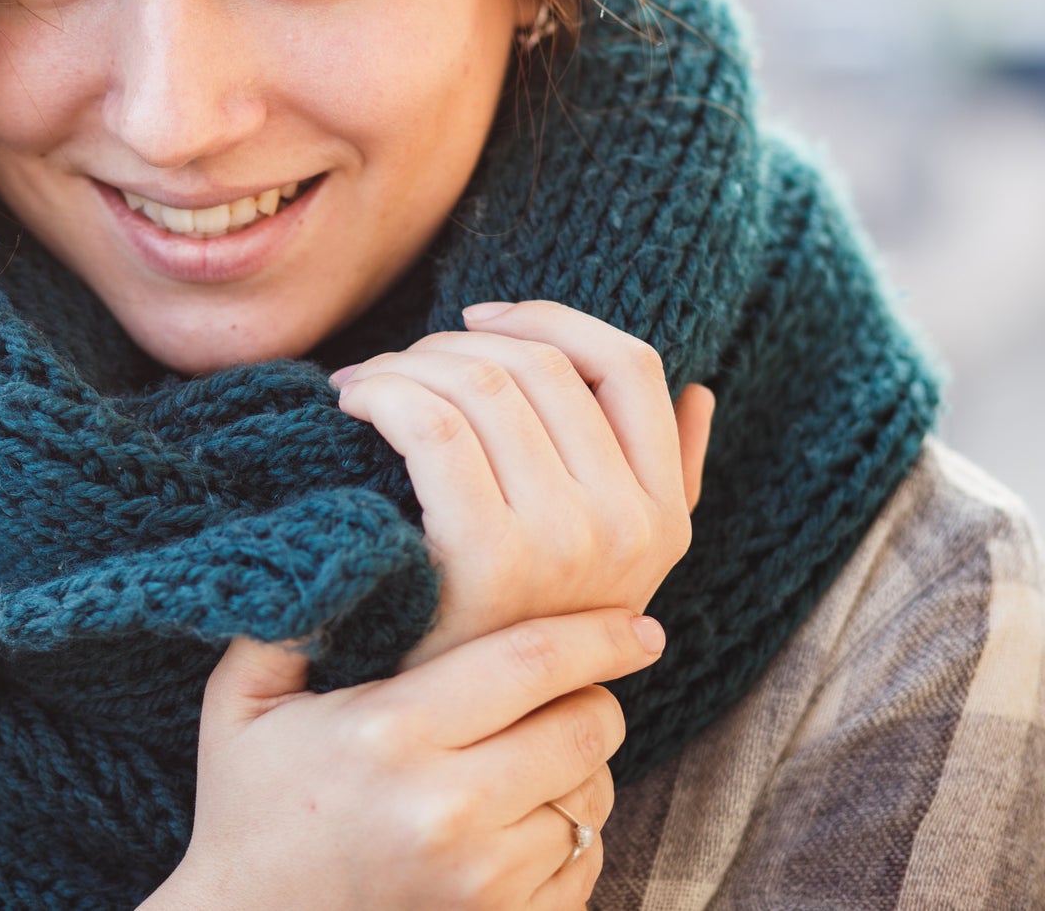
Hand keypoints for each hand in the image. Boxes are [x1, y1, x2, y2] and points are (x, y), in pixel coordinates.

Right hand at [145, 608, 666, 910]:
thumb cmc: (246, 805)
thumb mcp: (240, 702)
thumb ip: (289, 619)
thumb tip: (350, 541)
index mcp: (387, 733)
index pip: (529, 661)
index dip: (597, 633)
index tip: (638, 622)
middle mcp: (446, 808)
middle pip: (584, 728)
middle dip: (591, 698)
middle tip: (565, 690)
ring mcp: (481, 880)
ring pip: (592, 797)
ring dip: (578, 769)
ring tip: (526, 758)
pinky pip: (585, 862)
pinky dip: (569, 835)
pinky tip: (518, 822)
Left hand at [329, 300, 714, 668]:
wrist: (446, 733)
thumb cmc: (509, 633)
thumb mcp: (610, 568)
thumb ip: (666, 481)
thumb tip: (698, 392)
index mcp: (662, 519)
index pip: (630, 366)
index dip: (550, 321)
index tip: (481, 322)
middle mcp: (624, 529)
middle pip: (538, 366)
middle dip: (453, 343)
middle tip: (400, 362)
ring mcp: (561, 544)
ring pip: (481, 382)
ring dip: (407, 362)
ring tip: (368, 382)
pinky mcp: (485, 557)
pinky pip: (430, 424)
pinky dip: (383, 393)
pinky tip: (355, 406)